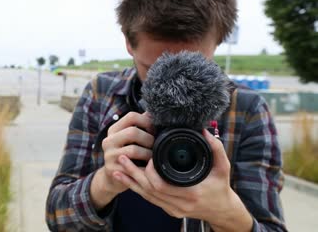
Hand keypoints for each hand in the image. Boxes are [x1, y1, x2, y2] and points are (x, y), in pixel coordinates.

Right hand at [90, 112, 154, 209]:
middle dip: (148, 139)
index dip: (146, 121)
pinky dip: (144, 167)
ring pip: (134, 150)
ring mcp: (109, 155)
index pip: (131, 116)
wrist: (112, 178)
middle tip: (154, 146)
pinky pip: (133, 167)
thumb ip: (139, 126)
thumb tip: (152, 112)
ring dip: (148, 154)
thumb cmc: (126, 156)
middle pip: (132, 132)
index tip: (154, 129)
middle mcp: (108, 141)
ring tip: (152, 158)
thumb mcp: (129, 139)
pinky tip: (148, 168)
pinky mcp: (112, 169)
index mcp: (113, 130)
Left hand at [113, 129, 252, 230]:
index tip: (147, 156)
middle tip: (123, 158)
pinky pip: (149, 200)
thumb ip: (215, 148)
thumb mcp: (223, 167)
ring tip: (118, 168)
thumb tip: (204, 130)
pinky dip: (137, 189)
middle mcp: (179, 204)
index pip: (163, 185)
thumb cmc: (221, 187)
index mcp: (191, 194)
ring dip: (131, 182)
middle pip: (150, 191)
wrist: (222, 210)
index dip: (151, 171)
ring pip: (147, 197)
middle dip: (134, 174)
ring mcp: (173, 209)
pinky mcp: (169, 210)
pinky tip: (127, 180)